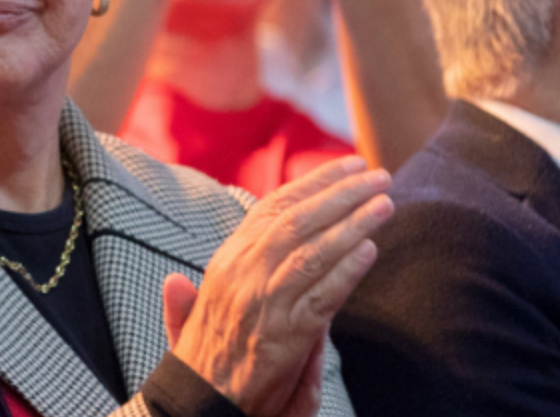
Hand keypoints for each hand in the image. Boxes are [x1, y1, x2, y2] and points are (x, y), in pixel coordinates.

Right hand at [165, 157, 392, 416]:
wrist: (198, 408)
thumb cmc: (201, 365)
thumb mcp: (190, 325)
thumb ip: (189, 299)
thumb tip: (174, 281)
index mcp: (226, 262)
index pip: (274, 207)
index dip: (314, 182)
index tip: (348, 166)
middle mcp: (243, 274)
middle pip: (299, 220)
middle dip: (342, 193)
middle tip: (379, 176)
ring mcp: (264, 303)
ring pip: (313, 252)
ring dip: (353, 224)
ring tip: (385, 205)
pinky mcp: (286, 336)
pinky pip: (322, 296)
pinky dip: (347, 271)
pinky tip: (370, 251)